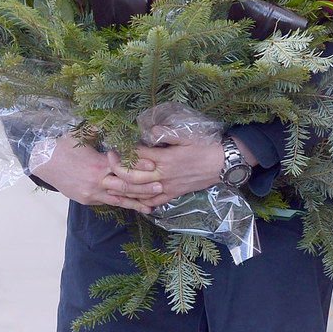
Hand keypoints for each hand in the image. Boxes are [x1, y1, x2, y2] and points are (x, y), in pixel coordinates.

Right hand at [31, 134, 163, 213]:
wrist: (43, 164)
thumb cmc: (62, 147)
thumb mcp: (78, 134)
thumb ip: (95, 127)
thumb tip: (107, 117)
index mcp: (97, 163)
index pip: (121, 166)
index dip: (138, 167)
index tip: (153, 166)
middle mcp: (96, 181)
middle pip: (124, 187)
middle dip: (143, 188)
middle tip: (161, 187)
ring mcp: (92, 193)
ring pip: (118, 199)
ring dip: (135, 202)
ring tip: (152, 206)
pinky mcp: (88, 200)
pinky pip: (108, 203)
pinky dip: (122, 205)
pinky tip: (134, 208)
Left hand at [106, 128, 258, 207]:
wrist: (224, 163)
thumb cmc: (206, 146)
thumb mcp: (187, 136)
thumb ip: (167, 133)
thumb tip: (151, 129)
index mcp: (165, 158)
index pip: (138, 156)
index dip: (124, 151)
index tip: (114, 146)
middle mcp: (163, 175)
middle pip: (133, 176)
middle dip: (118, 170)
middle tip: (108, 161)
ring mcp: (168, 186)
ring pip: (140, 192)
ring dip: (124, 189)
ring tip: (111, 183)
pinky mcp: (175, 193)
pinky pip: (155, 201)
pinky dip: (142, 202)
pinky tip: (133, 199)